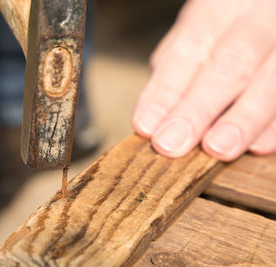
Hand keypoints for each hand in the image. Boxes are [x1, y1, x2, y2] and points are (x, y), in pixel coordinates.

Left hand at [132, 0, 275, 160]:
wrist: (269, 11)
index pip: (187, 51)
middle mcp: (257, 21)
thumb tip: (154, 111)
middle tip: (171, 144)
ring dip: (241, 121)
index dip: (165, 92)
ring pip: (269, 82)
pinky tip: (258, 145)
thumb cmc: (230, 27)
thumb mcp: (200, 30)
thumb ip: (177, 64)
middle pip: (228, 66)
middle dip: (197, 110)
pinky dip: (275, 125)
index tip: (146, 126)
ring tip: (217, 148)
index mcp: (218, 10)